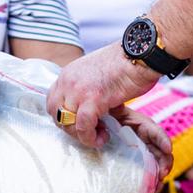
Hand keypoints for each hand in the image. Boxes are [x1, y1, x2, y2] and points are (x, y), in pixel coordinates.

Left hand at [46, 43, 160, 147]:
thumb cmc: (126, 62)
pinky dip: (91, 137)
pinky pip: (83, 127)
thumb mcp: (96, 73)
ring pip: (67, 124)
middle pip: (56, 115)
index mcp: (68, 73)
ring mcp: (78, 90)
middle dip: (71, 128)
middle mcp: (68, 81)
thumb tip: (92, 108)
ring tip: (100, 135)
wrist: (140, 54)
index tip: (78, 122)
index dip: (63, 116)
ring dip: (82, 135)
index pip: (52, 101)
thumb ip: (87, 88)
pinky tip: (103, 136)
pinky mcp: (93, 99)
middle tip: (90, 131)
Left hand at [108, 105, 172, 182]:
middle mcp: (147, 140)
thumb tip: (113, 113)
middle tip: (162, 174)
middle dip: (165, 163)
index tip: (168, 149)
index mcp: (142, 126)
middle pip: (162, 152)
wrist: (101, 127)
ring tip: (156, 187)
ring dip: (159, 176)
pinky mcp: (138, 164)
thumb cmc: (107, 117)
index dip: (163, 140)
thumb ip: (113, 113)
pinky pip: (149, 174)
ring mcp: (144, 152)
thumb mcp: (111, 112)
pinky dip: (151, 184)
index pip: (156, 132)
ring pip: (158, 165)